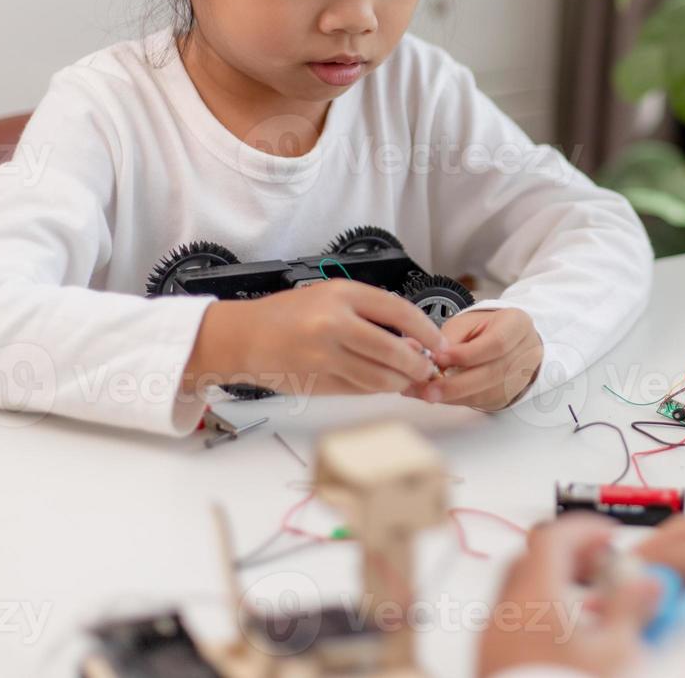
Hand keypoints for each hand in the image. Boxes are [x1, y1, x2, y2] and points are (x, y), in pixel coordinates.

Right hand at [183, 279, 444, 395]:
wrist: (244, 336)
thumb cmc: (289, 315)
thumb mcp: (332, 298)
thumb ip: (371, 316)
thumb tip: (415, 340)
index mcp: (343, 294)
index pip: (400, 311)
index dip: (427, 331)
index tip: (440, 344)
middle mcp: (335, 322)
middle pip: (394, 350)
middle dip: (418, 365)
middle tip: (428, 370)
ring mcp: (325, 354)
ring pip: (380, 376)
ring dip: (400, 382)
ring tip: (406, 380)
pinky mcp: (317, 380)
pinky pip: (360, 389)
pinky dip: (376, 389)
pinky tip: (380, 384)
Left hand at [408, 307, 543, 408]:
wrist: (505, 340)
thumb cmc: (484, 328)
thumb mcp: (466, 323)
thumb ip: (449, 339)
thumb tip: (428, 359)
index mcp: (517, 325)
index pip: (496, 343)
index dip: (466, 355)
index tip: (439, 359)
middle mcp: (526, 352)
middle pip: (492, 374)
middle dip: (456, 384)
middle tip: (427, 389)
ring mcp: (521, 377)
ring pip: (486, 393)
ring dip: (453, 396)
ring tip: (424, 393)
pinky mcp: (509, 395)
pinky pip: (482, 402)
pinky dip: (457, 401)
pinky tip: (438, 396)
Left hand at [477, 515, 658, 677]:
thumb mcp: (618, 655)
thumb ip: (633, 609)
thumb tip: (647, 582)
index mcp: (533, 598)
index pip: (553, 537)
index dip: (585, 529)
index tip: (610, 538)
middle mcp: (503, 613)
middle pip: (531, 560)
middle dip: (569, 557)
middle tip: (603, 570)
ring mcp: (490, 641)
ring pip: (520, 593)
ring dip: (554, 589)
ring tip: (593, 614)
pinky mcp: (488, 665)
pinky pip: (513, 624)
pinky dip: (540, 617)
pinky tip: (570, 644)